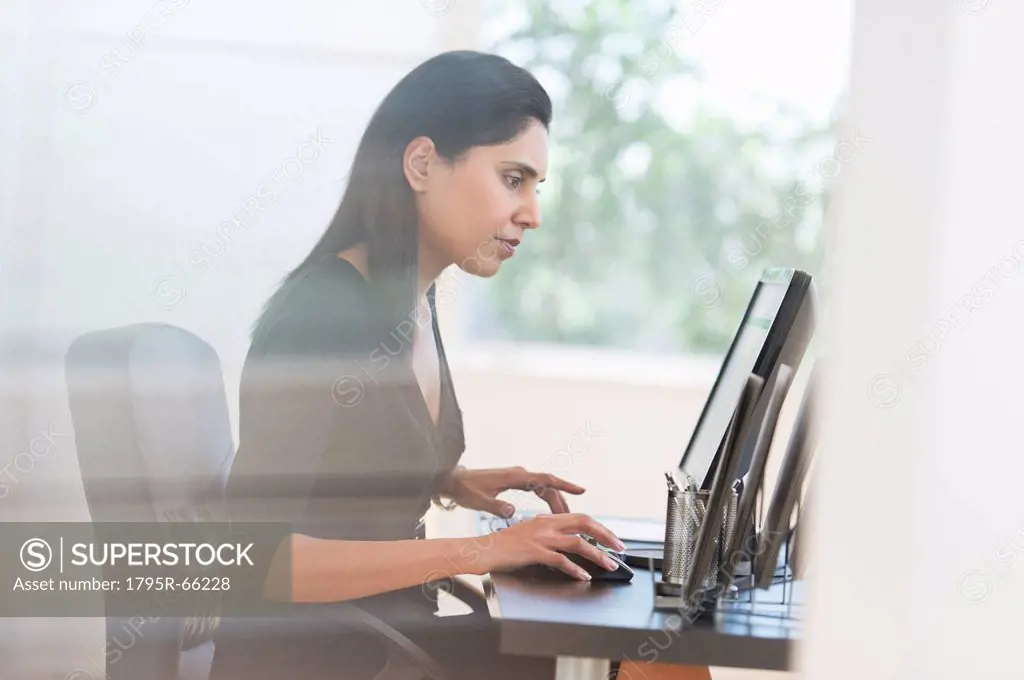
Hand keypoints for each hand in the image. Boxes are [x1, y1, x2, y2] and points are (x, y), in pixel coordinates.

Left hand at [439, 466, 583, 516]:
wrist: (454, 481)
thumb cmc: (466, 490)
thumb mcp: (480, 501)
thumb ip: (497, 506)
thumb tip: (513, 512)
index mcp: (515, 477)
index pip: (545, 480)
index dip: (564, 485)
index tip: (581, 490)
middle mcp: (519, 474)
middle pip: (548, 486)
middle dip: (563, 500)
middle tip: (575, 517)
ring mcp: (517, 477)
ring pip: (543, 488)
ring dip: (555, 501)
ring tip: (566, 517)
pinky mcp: (514, 481)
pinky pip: (536, 489)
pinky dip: (546, 498)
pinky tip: (550, 511)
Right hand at [480, 513, 626, 580]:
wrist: (483, 550)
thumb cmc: (504, 546)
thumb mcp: (529, 534)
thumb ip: (549, 536)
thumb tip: (571, 545)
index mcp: (547, 519)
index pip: (581, 517)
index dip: (600, 528)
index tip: (612, 539)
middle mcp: (546, 524)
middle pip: (584, 523)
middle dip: (606, 536)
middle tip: (619, 548)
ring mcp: (540, 537)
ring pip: (577, 543)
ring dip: (597, 555)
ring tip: (609, 565)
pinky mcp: (533, 552)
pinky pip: (560, 560)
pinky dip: (575, 569)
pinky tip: (583, 576)